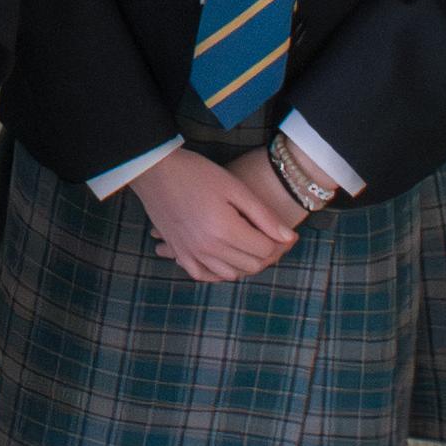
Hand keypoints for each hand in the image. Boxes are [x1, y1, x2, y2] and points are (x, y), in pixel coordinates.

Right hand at [121, 146, 302, 282]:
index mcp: (225, 230)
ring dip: (245, 264)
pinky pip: (203, 275)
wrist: (156, 171)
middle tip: (272, 239)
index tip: (286, 233)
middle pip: (250, 265)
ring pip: (230, 274)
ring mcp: (191, 254)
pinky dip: (218, 272)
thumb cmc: (197, 173)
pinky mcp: (179, 253)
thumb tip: (288, 237)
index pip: (265, 250)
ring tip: (250, 245)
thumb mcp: (235, 187)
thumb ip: (263, 215)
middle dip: (267, 254)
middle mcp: (208, 248)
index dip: (280, 243)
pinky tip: (225, 259)